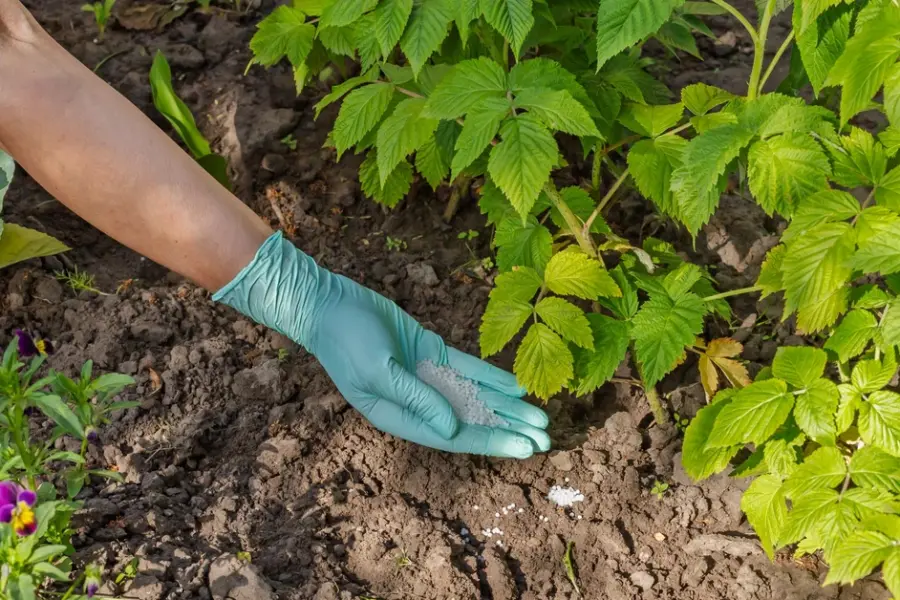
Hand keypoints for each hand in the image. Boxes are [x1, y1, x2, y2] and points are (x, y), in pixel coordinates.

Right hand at [214, 232, 549, 457]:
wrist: (328, 304)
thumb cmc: (346, 342)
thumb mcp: (379, 372)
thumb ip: (417, 399)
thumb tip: (452, 431)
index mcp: (399, 416)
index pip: (453, 436)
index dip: (491, 441)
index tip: (525, 448)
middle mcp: (417, 401)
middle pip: (471, 420)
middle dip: (508, 429)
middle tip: (546, 439)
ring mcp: (425, 376)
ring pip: (474, 396)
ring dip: (506, 407)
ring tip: (541, 417)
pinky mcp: (430, 351)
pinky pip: (467, 368)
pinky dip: (491, 377)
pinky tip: (517, 387)